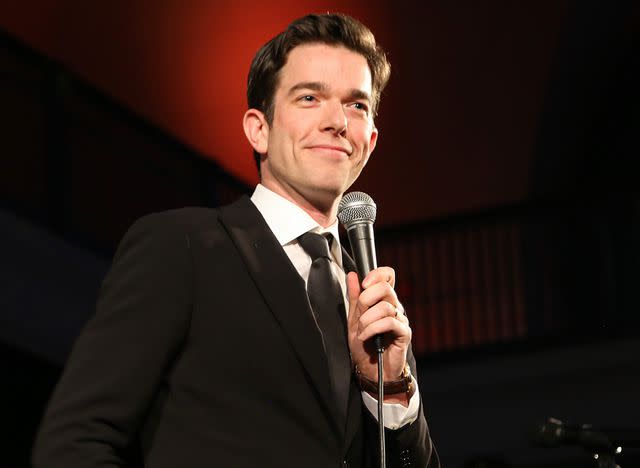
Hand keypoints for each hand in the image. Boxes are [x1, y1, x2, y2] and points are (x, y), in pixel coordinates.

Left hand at [346, 267, 411, 393]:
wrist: (371, 370)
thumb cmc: (364, 346)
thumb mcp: (354, 319)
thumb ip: (354, 298)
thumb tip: (352, 275)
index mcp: (383, 300)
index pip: (388, 276)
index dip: (377, 274)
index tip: (365, 283)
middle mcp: (394, 306)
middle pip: (385, 287)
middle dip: (366, 299)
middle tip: (360, 315)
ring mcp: (400, 319)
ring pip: (385, 306)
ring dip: (367, 320)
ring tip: (362, 331)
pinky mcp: (404, 332)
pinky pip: (389, 322)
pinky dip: (373, 328)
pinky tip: (366, 336)